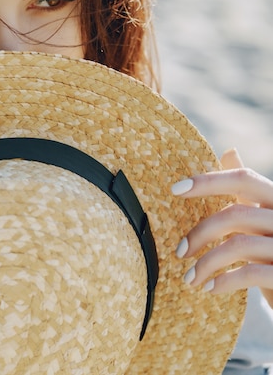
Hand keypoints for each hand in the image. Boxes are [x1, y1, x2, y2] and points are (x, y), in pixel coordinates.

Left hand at [171, 148, 272, 307]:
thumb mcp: (264, 217)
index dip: (208, 181)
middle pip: (235, 214)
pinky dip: (224, 281)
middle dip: (200, 233)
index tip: (175, 189)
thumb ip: (248, 190)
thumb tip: (229, 151)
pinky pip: (251, 273)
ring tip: (190, 279)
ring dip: (206, 263)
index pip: (244, 178)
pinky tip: (209, 289)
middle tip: (179, 252)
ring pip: (239, 245)